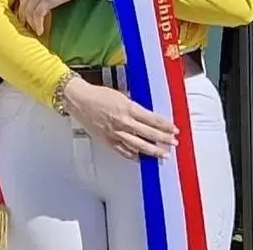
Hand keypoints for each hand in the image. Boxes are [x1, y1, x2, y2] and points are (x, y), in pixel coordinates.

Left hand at [17, 0, 86, 34]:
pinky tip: (40, 31)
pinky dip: (37, 24)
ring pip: (29, 10)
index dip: (23, 6)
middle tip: (26, 24)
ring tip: (34, 30)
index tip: (25, 13)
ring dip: (30, 22)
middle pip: (24, 3)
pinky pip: (38, 15)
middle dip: (24, 15)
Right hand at [63, 77, 178, 159]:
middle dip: (164, 139)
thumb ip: (135, 108)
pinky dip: (134, 155)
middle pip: (149, 134)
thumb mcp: (121, 97)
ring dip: (153, 151)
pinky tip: (141, 157)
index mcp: (128, 109)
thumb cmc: (97, 95)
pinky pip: (124, 151)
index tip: (174, 129)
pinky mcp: (108, 140)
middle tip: (173, 142)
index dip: (165, 126)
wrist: (79, 99)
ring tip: (163, 154)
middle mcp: (124, 122)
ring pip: (139, 146)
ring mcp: (116, 133)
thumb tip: (147, 118)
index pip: (153, 120)